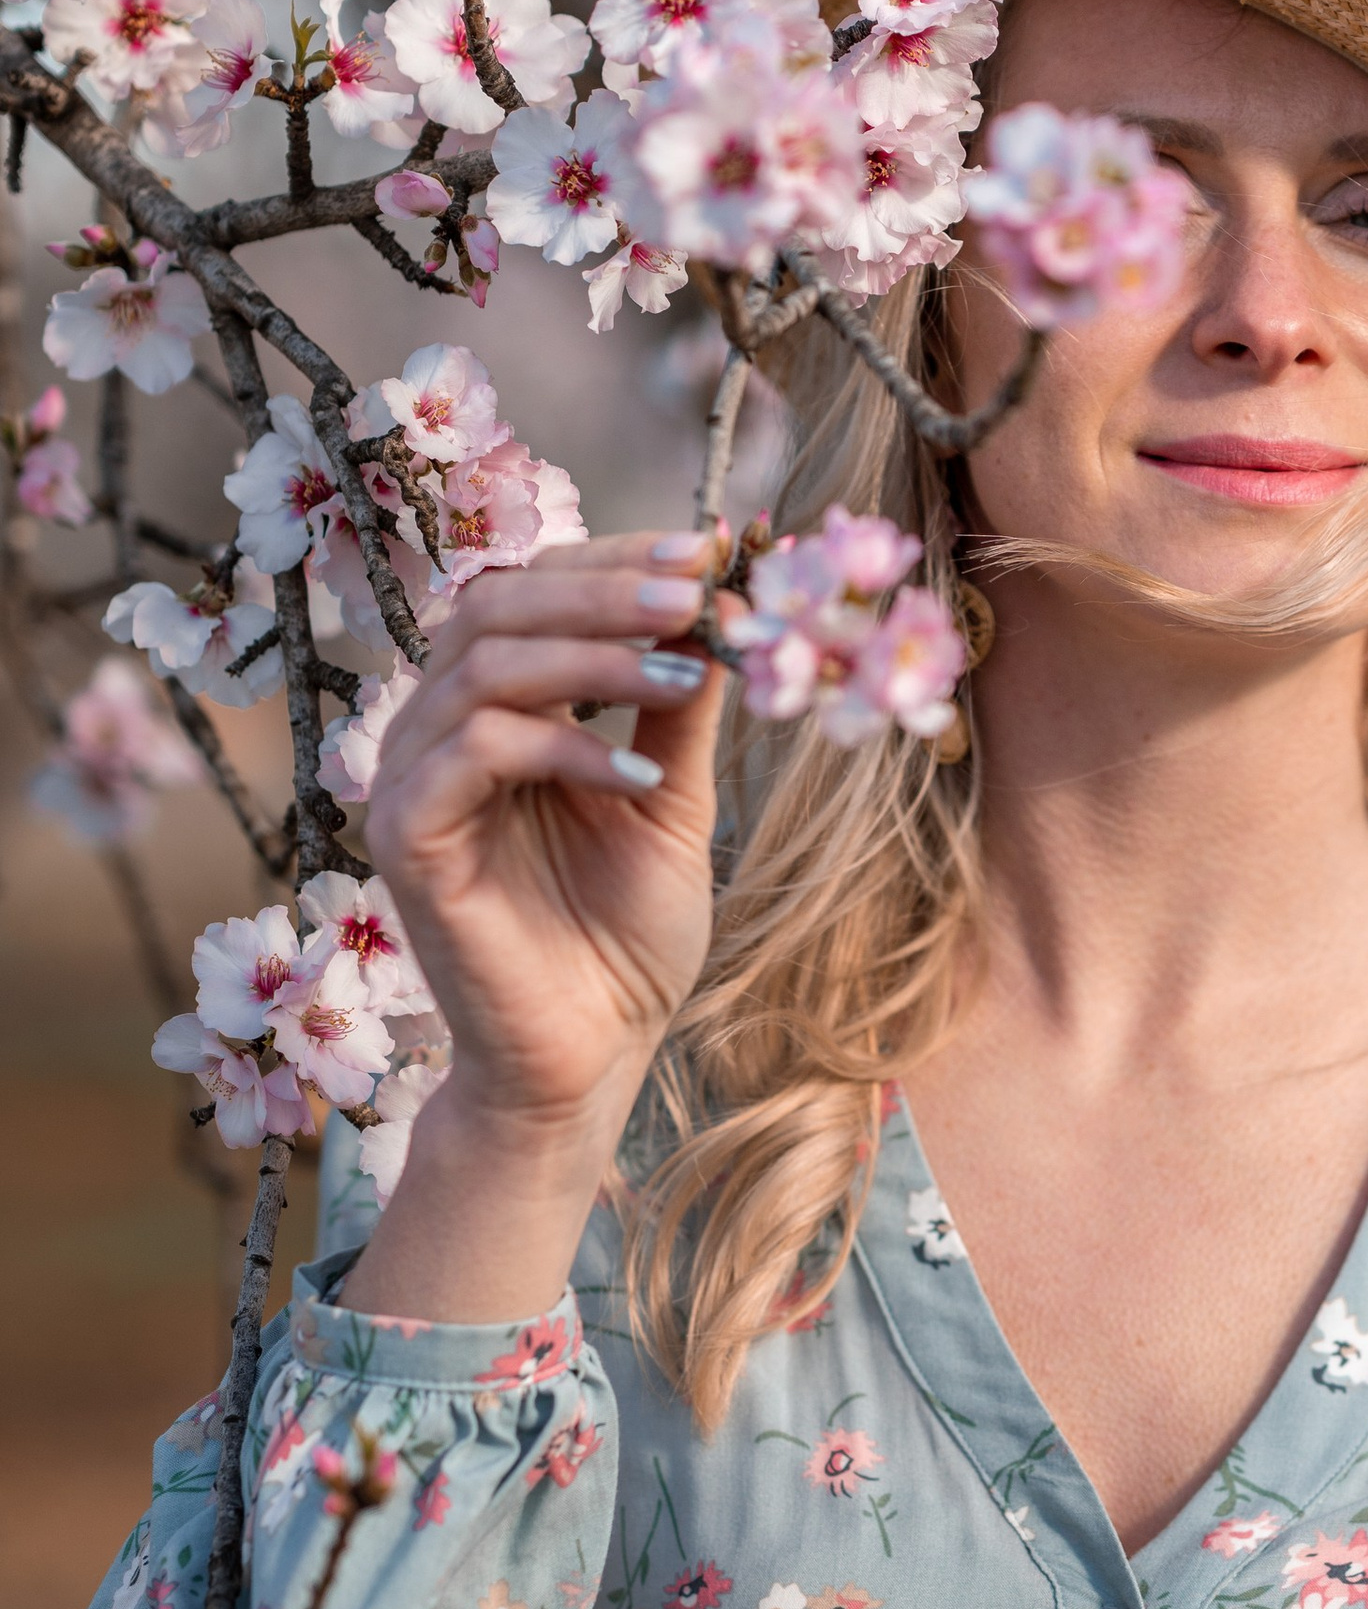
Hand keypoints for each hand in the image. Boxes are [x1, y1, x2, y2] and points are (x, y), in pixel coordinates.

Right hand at [341, 532, 732, 1324]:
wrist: (593, 1056)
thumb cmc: (623, 939)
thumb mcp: (672, 800)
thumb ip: (675, 706)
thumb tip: (720, 602)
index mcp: (493, 708)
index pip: (531, 589)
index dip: (614, 559)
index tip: (707, 552)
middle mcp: (437, 729)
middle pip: (496, 602)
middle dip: (606, 587)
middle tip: (697, 592)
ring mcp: (411, 781)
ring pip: (482, 664)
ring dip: (595, 653)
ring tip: (686, 673)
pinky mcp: (407, 838)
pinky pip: (472, 750)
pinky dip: (564, 745)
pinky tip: (639, 777)